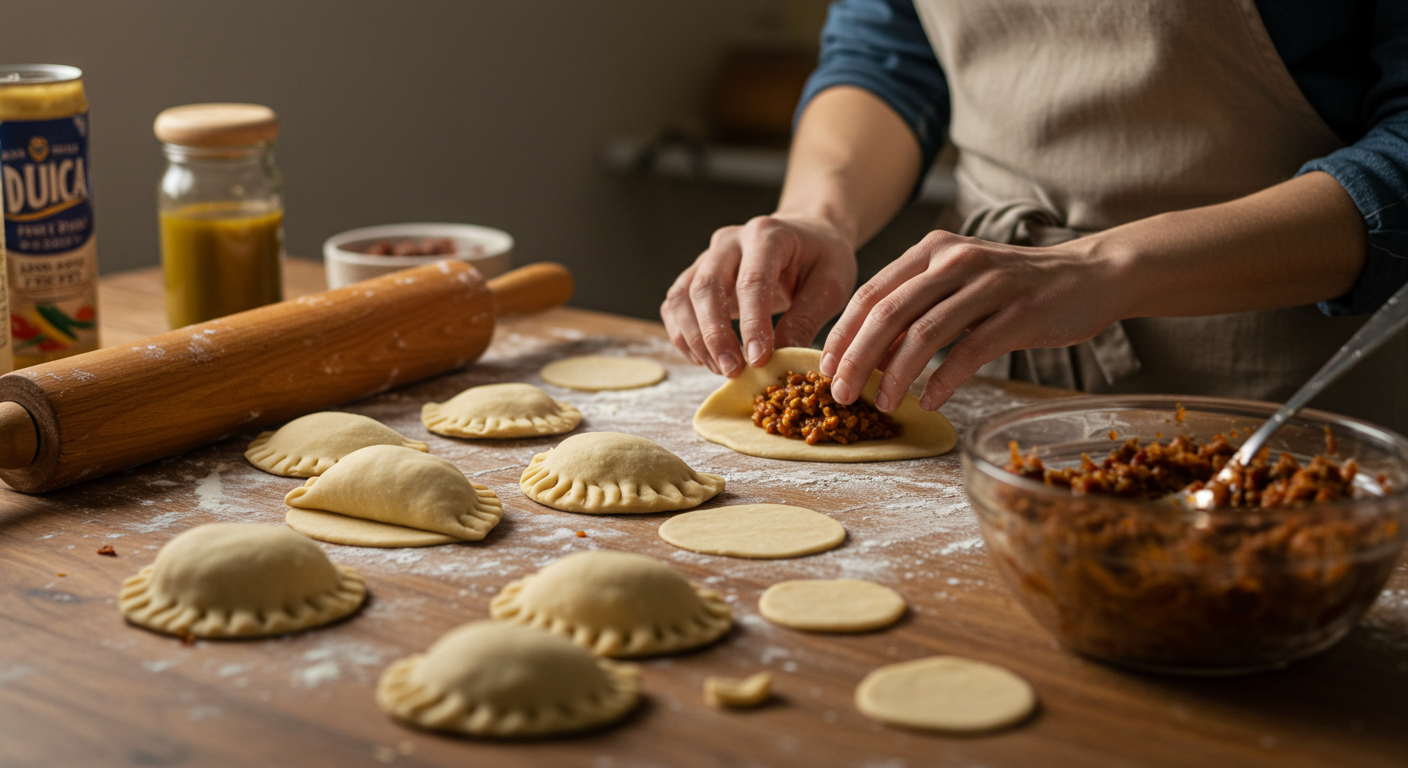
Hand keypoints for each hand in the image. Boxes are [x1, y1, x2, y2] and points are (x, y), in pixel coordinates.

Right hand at [661, 214, 857, 375]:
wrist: (808, 236)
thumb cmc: (823, 259)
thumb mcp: (831, 286)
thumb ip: (806, 319)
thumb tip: (782, 357)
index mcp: (767, 235)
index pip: (752, 281)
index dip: (752, 324)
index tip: (759, 360)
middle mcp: (730, 241)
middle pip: (706, 287)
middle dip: (715, 335)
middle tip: (733, 371)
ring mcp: (707, 256)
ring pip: (683, 296)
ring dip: (695, 339)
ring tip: (721, 369)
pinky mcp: (696, 274)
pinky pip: (675, 305)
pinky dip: (683, 335)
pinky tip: (705, 359)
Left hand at [820, 230, 1124, 411]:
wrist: (1091, 275)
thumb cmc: (1017, 287)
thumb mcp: (960, 284)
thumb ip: (917, 308)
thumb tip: (870, 353)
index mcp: (933, 251)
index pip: (871, 292)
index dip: (842, 333)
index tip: (824, 368)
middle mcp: (955, 260)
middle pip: (888, 312)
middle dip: (857, 358)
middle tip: (840, 394)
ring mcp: (988, 285)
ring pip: (923, 334)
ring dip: (895, 375)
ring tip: (882, 404)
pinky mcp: (1018, 314)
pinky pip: (968, 352)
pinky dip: (943, 381)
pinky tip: (930, 402)